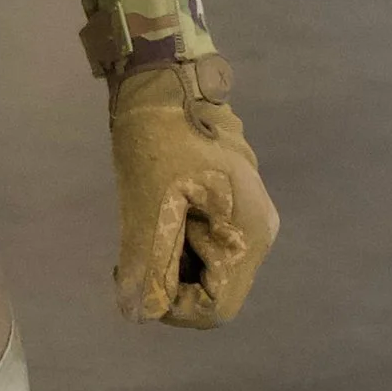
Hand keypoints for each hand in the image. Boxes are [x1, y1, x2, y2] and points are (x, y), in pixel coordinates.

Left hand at [110, 65, 278, 326]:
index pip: (216, 307)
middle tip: (133, 247)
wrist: (165, 76)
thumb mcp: (147, 205)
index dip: (173, 307)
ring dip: (170, 259)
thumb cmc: (159, 138)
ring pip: (206, 267)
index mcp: (248, 235)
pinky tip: (154, 216)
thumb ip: (146, 265)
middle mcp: (258, 232)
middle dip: (170, 279)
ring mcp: (247, 215)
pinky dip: (176, 241)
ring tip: (142, 226)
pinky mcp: (230, 201)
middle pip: (214, 288)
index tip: (136, 278)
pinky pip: (204, 242)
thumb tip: (138, 313)